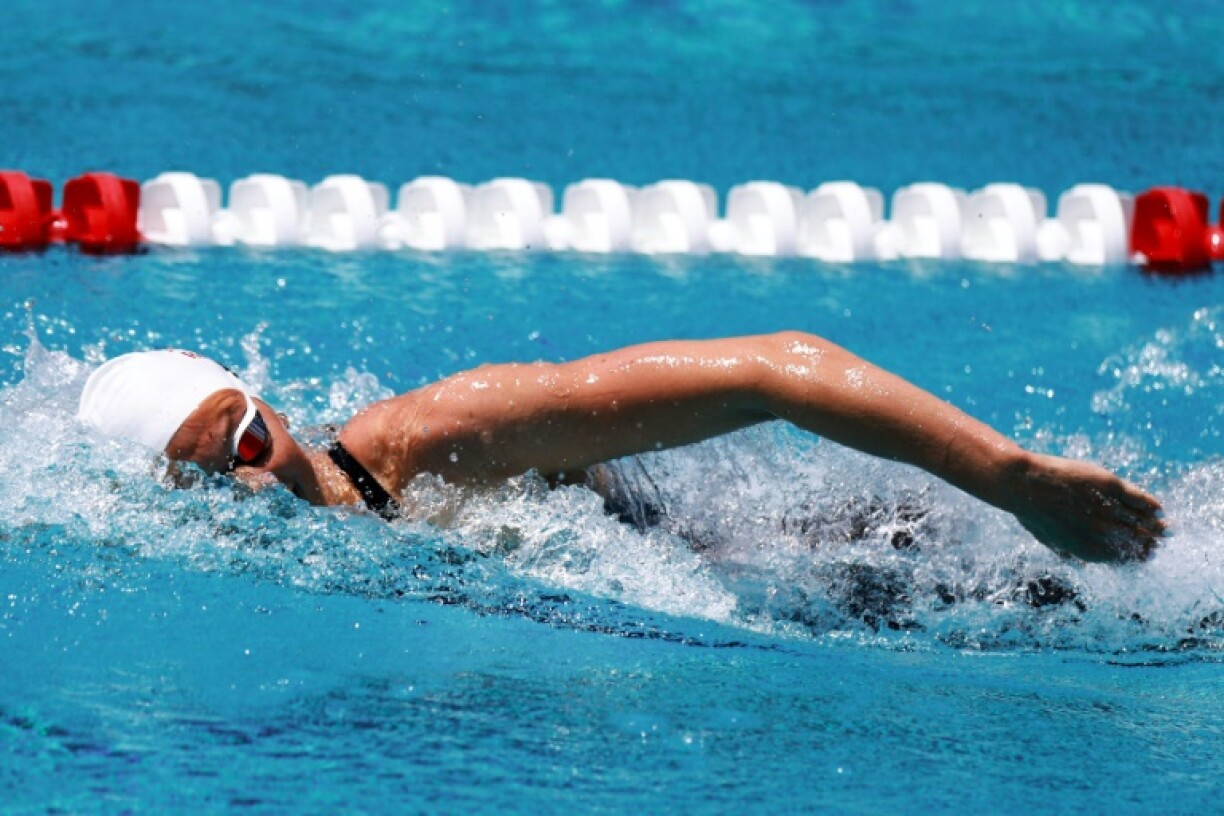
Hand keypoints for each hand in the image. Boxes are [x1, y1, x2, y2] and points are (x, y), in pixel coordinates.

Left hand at [1003, 453, 1165, 561]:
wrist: (1023, 484)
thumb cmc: (1030, 511)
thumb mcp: (1047, 539)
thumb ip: (1066, 553)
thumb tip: (1078, 564)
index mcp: (1088, 549)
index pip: (1122, 558)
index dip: (1136, 557)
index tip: (1146, 555)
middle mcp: (1103, 532)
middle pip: (1136, 541)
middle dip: (1150, 543)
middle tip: (1160, 540)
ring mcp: (1108, 508)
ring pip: (1141, 521)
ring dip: (1156, 526)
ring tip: (1165, 527)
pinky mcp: (1109, 485)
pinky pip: (1138, 499)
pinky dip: (1150, 504)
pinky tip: (1158, 508)